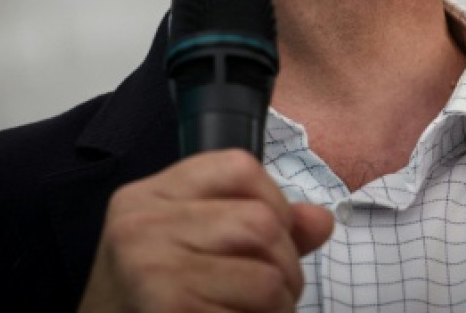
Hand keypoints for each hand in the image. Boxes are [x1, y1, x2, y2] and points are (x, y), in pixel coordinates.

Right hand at [78, 150, 334, 311]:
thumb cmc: (148, 296)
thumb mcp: (187, 244)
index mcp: (149, 195)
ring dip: (280, 304)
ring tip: (260, 312)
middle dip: (287, 264)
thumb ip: (256, 224)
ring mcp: (153, 270)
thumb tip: (322, 220)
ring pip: (267, 277)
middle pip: (262, 223)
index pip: (240, 167)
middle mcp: (144, 224)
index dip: (276, 202)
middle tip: (276, 291)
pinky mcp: (168, 310)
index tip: (271, 237)